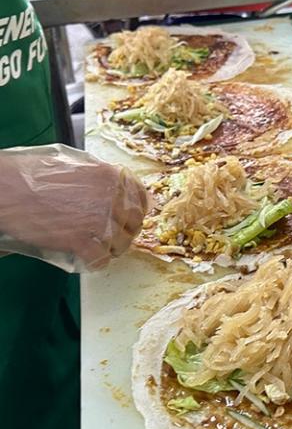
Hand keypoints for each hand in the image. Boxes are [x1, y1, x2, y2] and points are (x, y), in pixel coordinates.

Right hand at [0, 144, 147, 271]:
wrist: (5, 188)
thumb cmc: (32, 174)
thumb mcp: (74, 165)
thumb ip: (98, 179)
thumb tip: (115, 192)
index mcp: (110, 176)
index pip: (141, 197)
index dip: (137, 211)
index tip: (130, 219)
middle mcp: (111, 197)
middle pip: (134, 223)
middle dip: (126, 232)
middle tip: (114, 238)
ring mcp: (98, 220)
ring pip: (121, 243)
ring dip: (112, 249)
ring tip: (99, 249)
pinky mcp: (81, 240)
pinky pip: (101, 259)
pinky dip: (97, 262)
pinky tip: (88, 259)